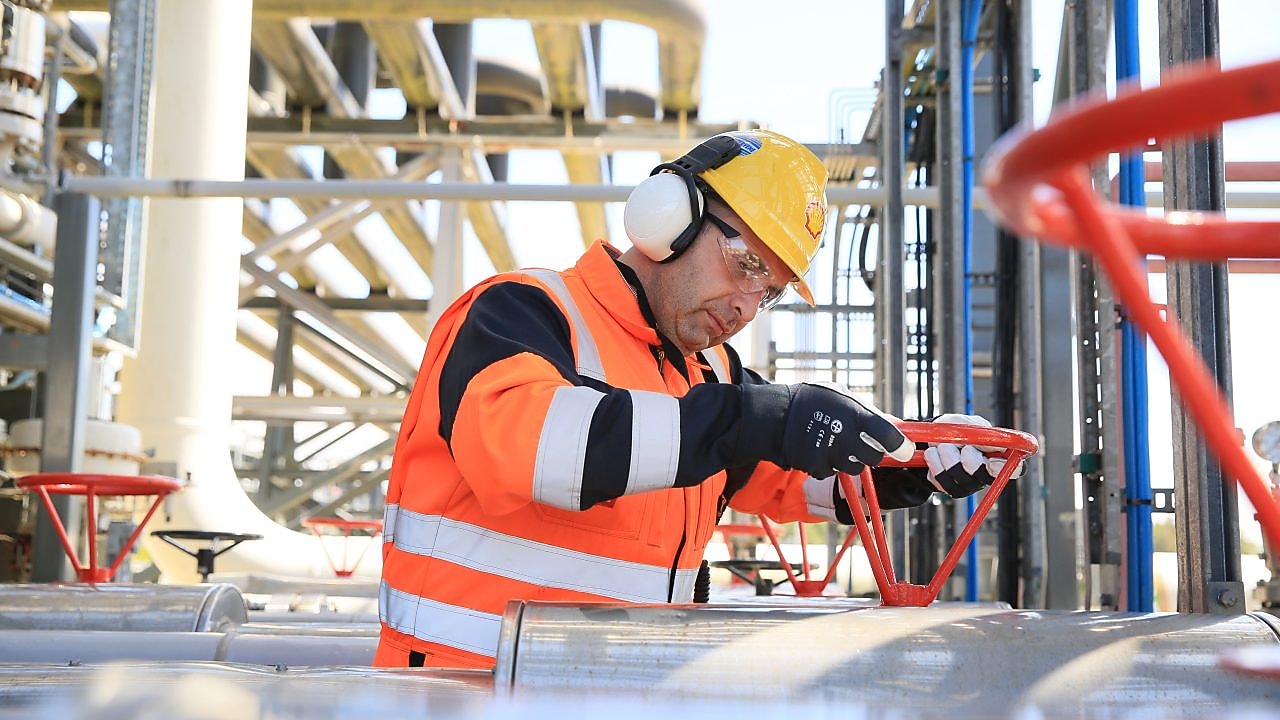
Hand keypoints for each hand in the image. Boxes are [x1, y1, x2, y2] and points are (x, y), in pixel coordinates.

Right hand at [782, 383, 912, 477]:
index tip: (904, 450)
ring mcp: (831, 455)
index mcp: (855, 415)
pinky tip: (819, 449)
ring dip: (850, 459)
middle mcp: (845, 437)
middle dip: (873, 453)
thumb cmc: (812, 401)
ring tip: (835, 442)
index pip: (889, 436)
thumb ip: (870, 413)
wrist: (775, 416)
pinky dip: (830, 464)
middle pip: (875, 458)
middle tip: (861, 442)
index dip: (901, 446)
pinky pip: (834, 472)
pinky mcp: (818, 468)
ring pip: (855, 467)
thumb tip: (897, 426)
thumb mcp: (843, 397)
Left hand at [922, 413, 1024, 497]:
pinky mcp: (949, 487)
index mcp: (997, 455)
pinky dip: (935, 462)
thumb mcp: (967, 423)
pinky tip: (933, 453)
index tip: (991, 461)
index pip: (1014, 469)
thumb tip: (993, 442)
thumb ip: (980, 431)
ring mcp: (967, 482)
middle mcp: (985, 473)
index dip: (1004, 467)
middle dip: (971, 460)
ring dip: (948, 456)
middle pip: (985, 476)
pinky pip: (941, 480)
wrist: (930, 436)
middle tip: (962, 446)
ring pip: (961, 478)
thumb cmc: (955, 429)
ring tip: (942, 444)